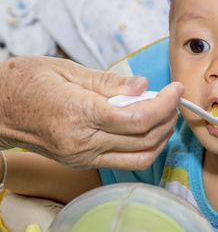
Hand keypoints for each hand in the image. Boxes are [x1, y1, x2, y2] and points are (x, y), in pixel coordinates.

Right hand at [0, 56, 183, 169]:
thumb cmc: (25, 82)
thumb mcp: (66, 69)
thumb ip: (109, 82)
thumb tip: (143, 86)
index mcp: (78, 113)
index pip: (137, 117)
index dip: (165, 104)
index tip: (176, 90)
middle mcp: (83, 141)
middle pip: (143, 138)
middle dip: (168, 118)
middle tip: (175, 99)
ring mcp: (83, 156)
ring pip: (140, 157)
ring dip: (162, 136)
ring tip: (167, 114)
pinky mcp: (83, 162)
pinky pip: (126, 162)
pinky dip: (146, 147)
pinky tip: (150, 129)